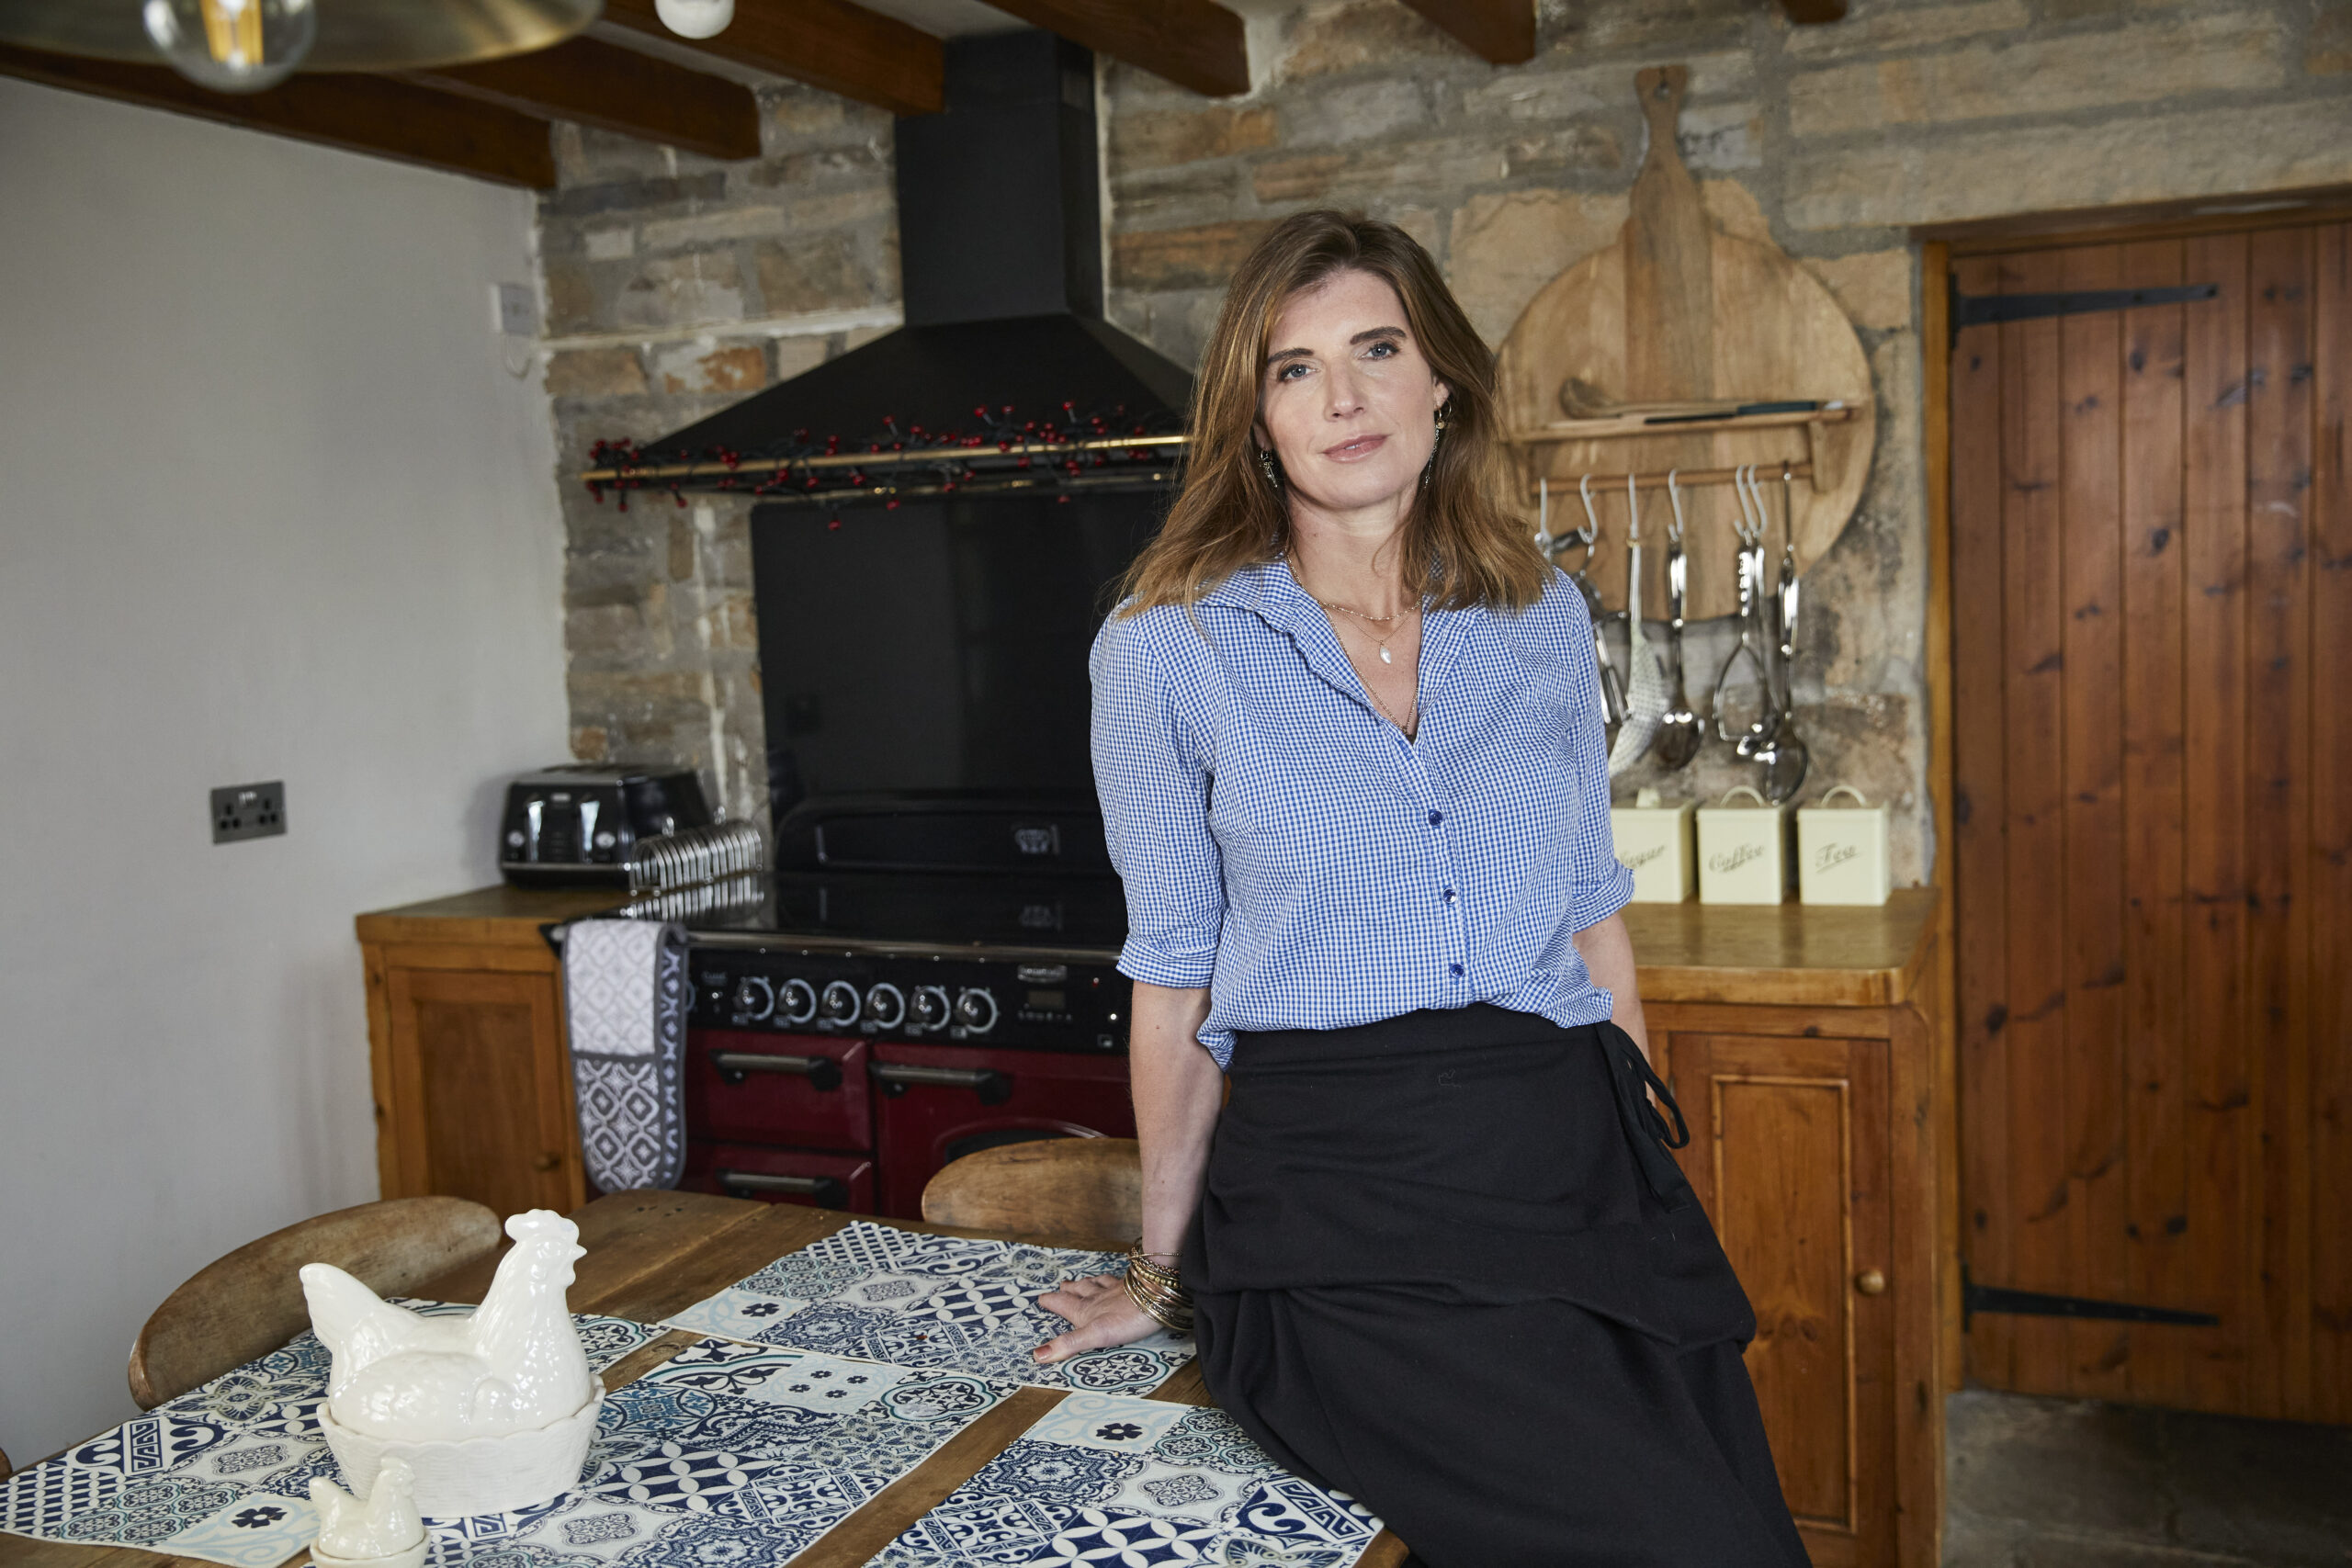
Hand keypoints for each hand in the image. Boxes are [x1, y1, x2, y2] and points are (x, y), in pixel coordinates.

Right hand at [1033, 1272, 1162, 1363]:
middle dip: (1067, 1290)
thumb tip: (1039, 1354)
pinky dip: (1109, 1278)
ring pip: (1095, 1283)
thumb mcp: (1094, 1335)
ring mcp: (1114, 1290)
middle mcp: (1097, 1298)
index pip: (1062, 1304)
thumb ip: (1068, 1344)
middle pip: (1078, 1291)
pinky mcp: (1131, 1287)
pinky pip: (1115, 1279)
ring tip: (1081, 1281)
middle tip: (1061, 1286)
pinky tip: (1113, 1277)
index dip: (1051, 1301)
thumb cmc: (1125, 1318)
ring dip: (1086, 1282)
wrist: (1155, 1296)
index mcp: (1085, 1310)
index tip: (1041, 1298)